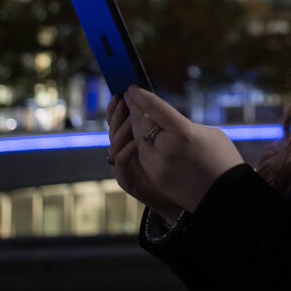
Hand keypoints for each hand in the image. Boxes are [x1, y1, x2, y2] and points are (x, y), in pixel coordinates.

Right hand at [107, 94, 181, 222]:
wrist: (177, 197)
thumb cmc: (174, 168)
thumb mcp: (166, 142)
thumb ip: (159, 125)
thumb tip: (158, 102)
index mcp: (131, 140)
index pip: (119, 120)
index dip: (117, 107)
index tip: (122, 93)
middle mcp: (123, 151)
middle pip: (113, 129)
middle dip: (117, 114)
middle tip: (123, 101)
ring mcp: (122, 166)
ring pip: (114, 144)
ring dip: (121, 131)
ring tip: (130, 119)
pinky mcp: (125, 179)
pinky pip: (119, 163)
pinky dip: (125, 152)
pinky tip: (134, 144)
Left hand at [125, 85, 244, 212]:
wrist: (226, 196)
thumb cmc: (224, 160)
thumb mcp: (210, 134)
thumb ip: (185, 126)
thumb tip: (167, 121)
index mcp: (184, 133)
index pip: (155, 108)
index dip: (141, 96)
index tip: (132, 88)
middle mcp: (167, 148)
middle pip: (143, 122)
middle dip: (136, 110)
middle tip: (131, 99)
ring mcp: (159, 165)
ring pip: (139, 140)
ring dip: (137, 127)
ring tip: (136, 116)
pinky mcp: (157, 178)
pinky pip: (143, 156)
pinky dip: (142, 144)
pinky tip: (143, 137)